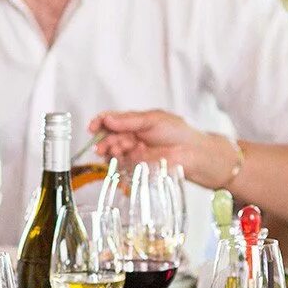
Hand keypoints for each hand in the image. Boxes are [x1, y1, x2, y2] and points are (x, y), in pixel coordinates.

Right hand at [89, 110, 231, 187]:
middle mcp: (132, 138)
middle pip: (109, 137)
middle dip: (105, 140)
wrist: (195, 155)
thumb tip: (108, 119)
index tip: (92, 127)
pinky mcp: (138, 169)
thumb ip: (130, 120)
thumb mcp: (154, 120)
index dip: (99, 123)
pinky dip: (120, 162)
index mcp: (135, 123)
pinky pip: (121, 166)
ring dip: (111, 151)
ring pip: (113, 152)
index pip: (111, 121)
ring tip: (118, 150)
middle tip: (107, 145)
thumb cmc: (180, 134)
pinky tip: (127, 158)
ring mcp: (134, 154)